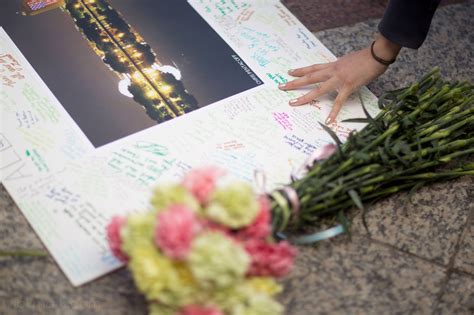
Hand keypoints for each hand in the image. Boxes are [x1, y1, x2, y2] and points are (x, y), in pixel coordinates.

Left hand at [279, 35, 400, 123]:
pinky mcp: (348, 86)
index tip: (289, 72)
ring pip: (318, 88)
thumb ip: (340, 68)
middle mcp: (333, 71)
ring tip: (293, 103)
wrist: (377, 54)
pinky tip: (328, 120)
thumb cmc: (366, 58)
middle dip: (295, 82)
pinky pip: (339, 101)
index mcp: (333, 65)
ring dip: (305, 97)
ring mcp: (339, 79)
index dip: (301, 70)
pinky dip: (333, 112)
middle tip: (282, 87)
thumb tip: (337, 73)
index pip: (313, 67)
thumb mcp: (348, 61)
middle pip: (310, 77)